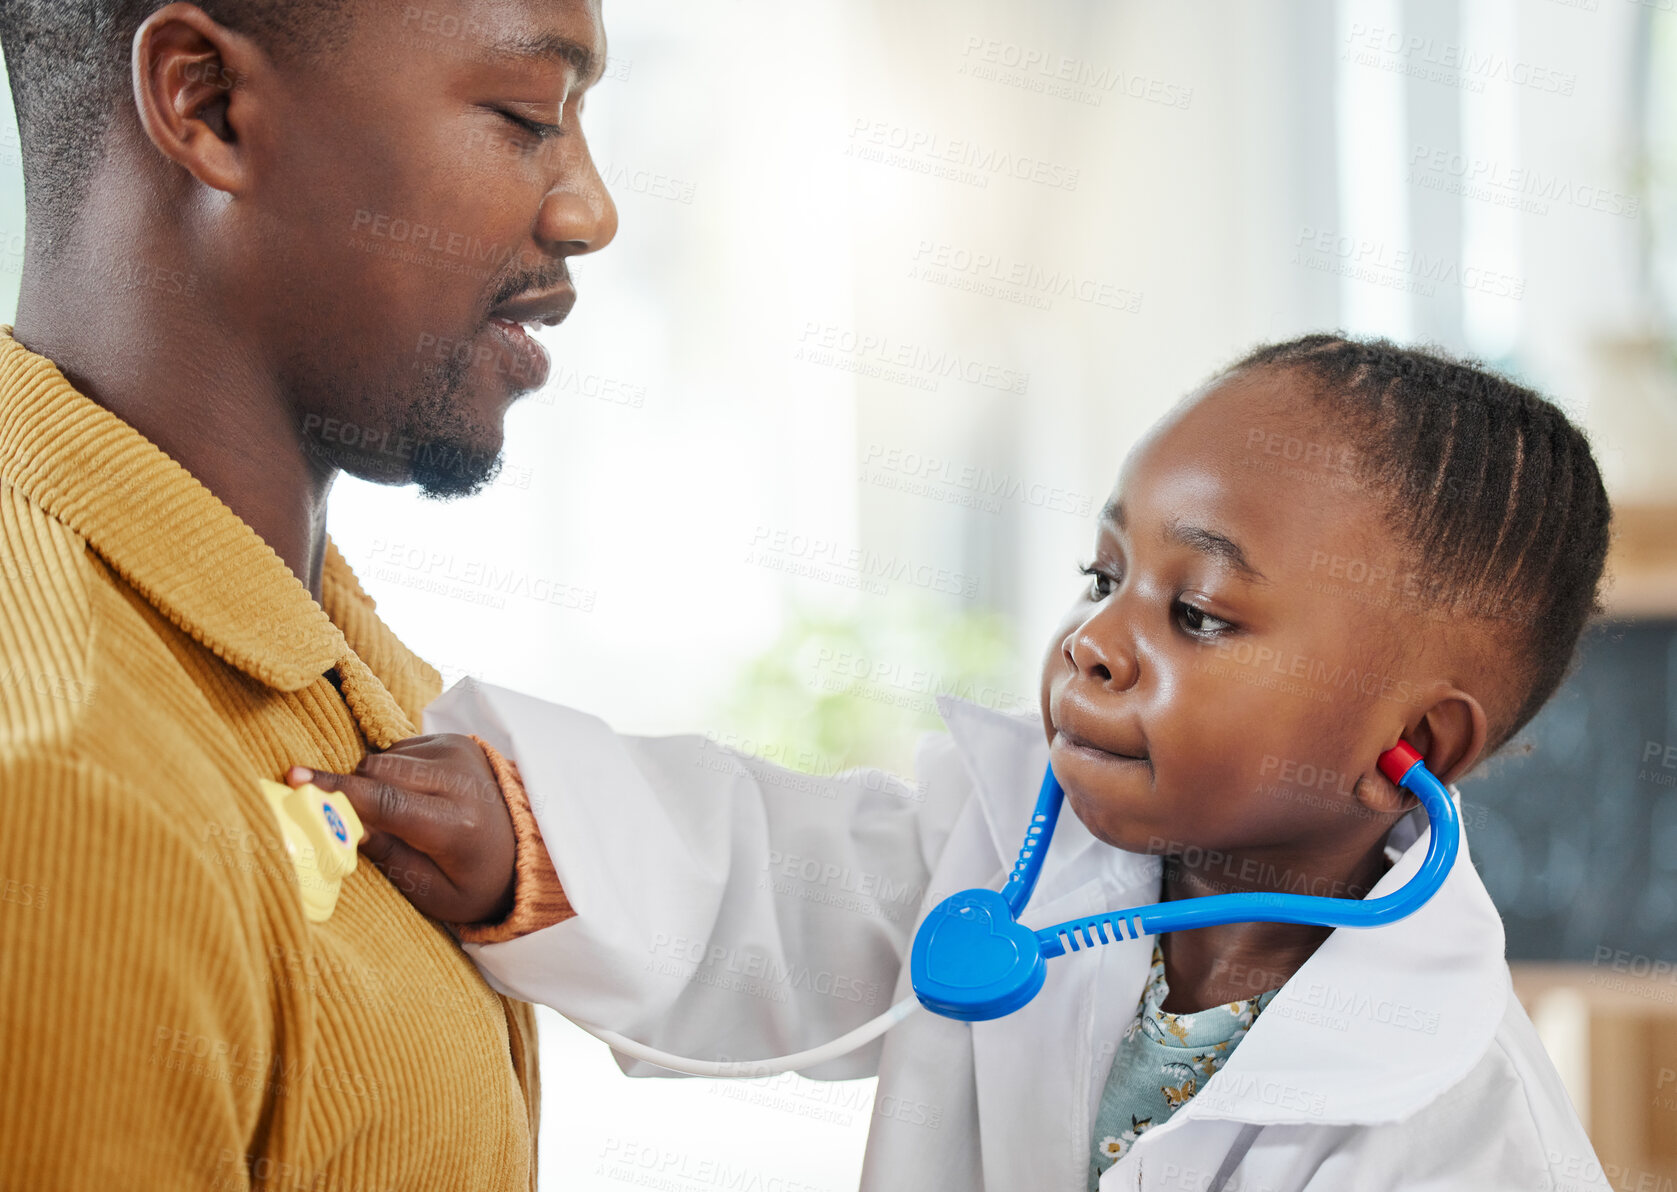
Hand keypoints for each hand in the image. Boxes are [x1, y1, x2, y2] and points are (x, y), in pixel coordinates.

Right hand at [286, 733, 515, 924]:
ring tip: (402, 818)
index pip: (386, 801)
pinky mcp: (456, 741)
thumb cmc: (474, 881)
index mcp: (458, 826)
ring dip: (375, 785)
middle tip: (349, 821)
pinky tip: (416, 798)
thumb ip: (388, 857)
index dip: (336, 791)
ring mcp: (461, 753)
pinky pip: (399, 750)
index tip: (294, 779)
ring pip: (384, 758)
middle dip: (353, 793)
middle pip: (377, 771)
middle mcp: (461, 781)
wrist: (526, 849)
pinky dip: (393, 774)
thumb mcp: (434, 893)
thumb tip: (342, 824)